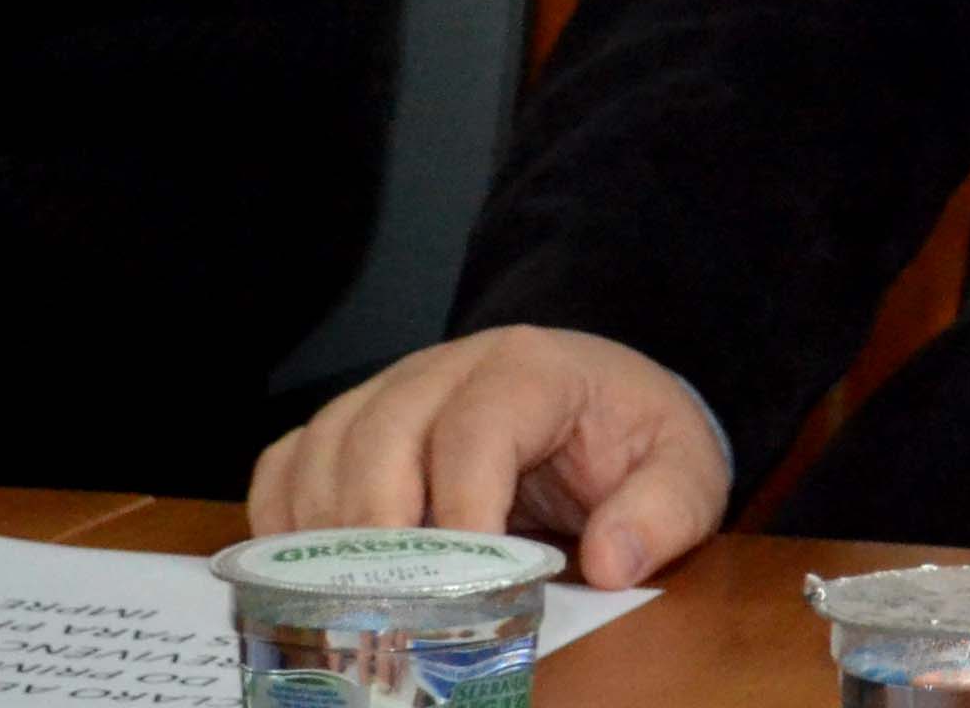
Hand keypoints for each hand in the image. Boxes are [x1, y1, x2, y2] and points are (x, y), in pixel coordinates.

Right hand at [247, 326, 728, 588]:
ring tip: (351, 601)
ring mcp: (389, 391)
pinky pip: (289, 461)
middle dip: (379, 526)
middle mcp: (447, 367)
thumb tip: (611, 561)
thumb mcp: (685, 469)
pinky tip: (308, 576)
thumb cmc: (635, 440)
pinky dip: (284, 519)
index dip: (464, 504)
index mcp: (531, 368)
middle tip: (392, 603)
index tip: (469, 578)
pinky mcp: (351, 426)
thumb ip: (664, 509)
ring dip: (325, 530)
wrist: (604, 402)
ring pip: (325, 446)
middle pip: (381, 432)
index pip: (478, 427)